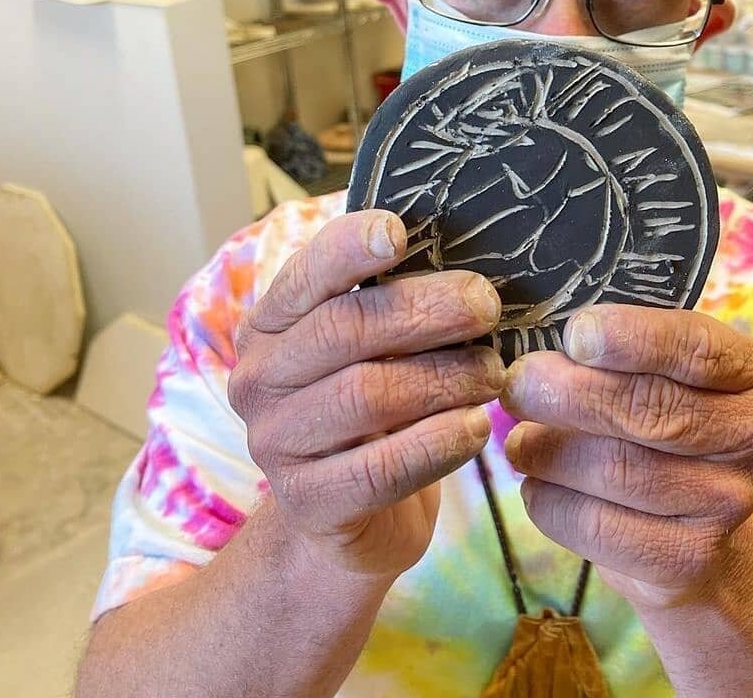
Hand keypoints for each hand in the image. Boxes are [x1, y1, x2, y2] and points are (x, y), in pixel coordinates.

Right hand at [229, 210, 503, 579]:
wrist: (348, 520)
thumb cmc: (373, 411)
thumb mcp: (371, 351)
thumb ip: (390, 304)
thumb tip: (463, 258)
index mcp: (270, 325)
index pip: (305, 275)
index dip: (348, 249)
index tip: (398, 232)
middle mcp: (259, 379)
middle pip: (344, 331)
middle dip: (424, 311)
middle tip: (486, 306)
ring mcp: (275, 444)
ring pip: (366, 396)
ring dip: (443, 378)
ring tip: (493, 372)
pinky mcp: (308, 503)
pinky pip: (379, 469)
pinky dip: (438, 443)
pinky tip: (475, 428)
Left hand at [500, 306, 752, 609]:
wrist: (695, 525)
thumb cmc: (665, 417)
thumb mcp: (663, 369)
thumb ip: (622, 348)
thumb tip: (541, 346)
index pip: (696, 349)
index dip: (631, 338)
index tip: (574, 334)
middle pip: (650, 410)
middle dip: (568, 393)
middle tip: (517, 384)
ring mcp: (730, 504)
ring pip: (616, 469)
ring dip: (548, 450)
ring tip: (519, 439)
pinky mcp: (689, 559)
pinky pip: (597, 526)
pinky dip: (549, 501)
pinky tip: (536, 484)